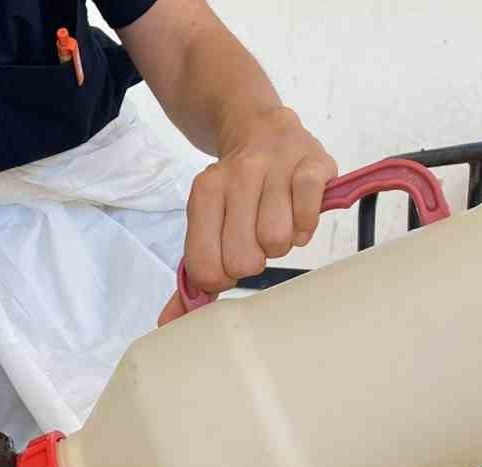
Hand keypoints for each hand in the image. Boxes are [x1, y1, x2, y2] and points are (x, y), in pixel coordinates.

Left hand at [159, 106, 335, 325]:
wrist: (264, 130)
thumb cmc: (236, 191)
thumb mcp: (206, 223)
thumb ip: (191, 275)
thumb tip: (169, 322)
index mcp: (205, 192)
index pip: (205, 265)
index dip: (221, 278)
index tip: (228, 263)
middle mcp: (237, 176)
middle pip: (243, 259)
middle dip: (253, 260)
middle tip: (255, 241)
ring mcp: (276, 167)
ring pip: (278, 241)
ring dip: (281, 243)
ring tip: (278, 223)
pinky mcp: (312, 166)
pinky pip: (307, 217)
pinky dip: (306, 227)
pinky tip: (299, 214)